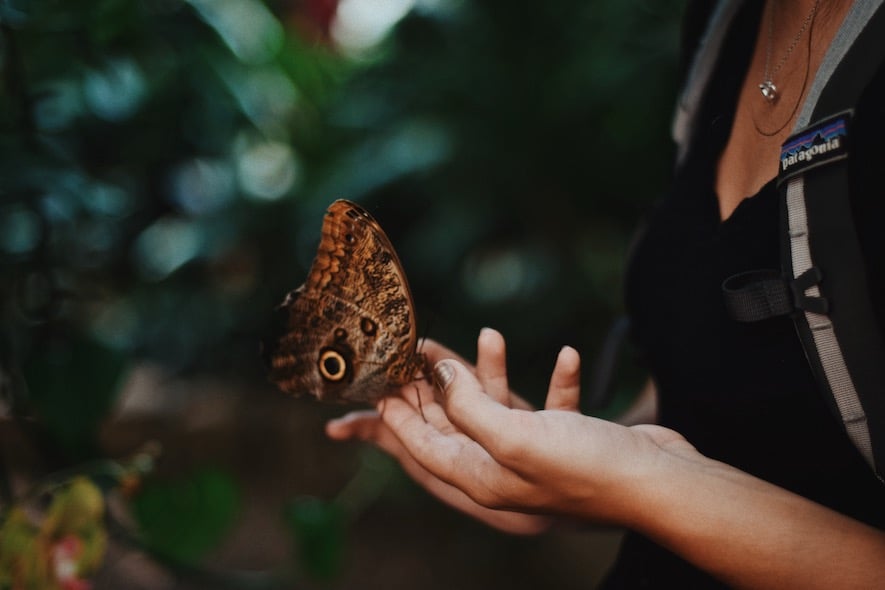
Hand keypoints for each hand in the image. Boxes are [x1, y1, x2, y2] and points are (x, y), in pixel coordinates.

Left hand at [329, 328, 692, 530]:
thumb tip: (438, 374)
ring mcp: (536, 456)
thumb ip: (467, 405)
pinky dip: (555, 382)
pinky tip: (566, 355)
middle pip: (454, 424)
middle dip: (434, 387)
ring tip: (482, 336)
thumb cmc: (587, 469)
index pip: (421, 446)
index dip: (395, 415)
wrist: (663, 484)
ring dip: (492, 372)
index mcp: (480, 479)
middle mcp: (503, 471)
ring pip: (500, 409)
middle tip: (414, 352)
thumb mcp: (513, 437)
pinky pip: (550, 407)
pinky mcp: (569, 441)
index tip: (378, 382)